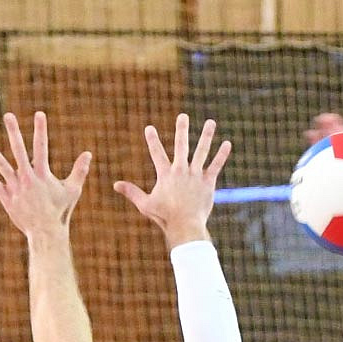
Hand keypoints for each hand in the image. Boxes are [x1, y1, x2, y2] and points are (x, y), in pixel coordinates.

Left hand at [0, 111, 92, 241]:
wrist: (46, 233)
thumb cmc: (61, 211)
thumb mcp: (73, 190)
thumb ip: (79, 171)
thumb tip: (88, 154)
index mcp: (43, 175)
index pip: (41, 147)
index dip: (40, 129)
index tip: (39, 114)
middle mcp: (27, 178)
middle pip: (18, 150)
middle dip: (13, 132)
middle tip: (8, 115)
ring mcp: (16, 188)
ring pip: (2, 165)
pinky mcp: (7, 199)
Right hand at [114, 113, 231, 248]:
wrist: (185, 226)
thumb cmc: (164, 217)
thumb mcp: (145, 204)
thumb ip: (131, 192)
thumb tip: (115, 184)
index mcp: (165, 175)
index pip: (157, 153)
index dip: (152, 140)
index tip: (149, 128)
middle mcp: (181, 171)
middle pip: (181, 145)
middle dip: (181, 129)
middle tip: (182, 115)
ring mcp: (196, 175)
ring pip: (201, 151)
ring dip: (206, 135)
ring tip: (211, 122)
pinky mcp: (208, 183)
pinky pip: (216, 166)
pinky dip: (222, 155)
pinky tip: (227, 144)